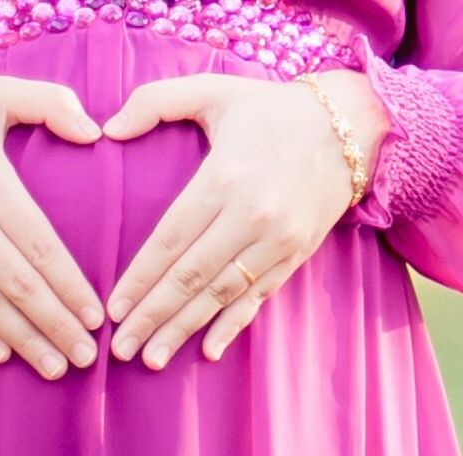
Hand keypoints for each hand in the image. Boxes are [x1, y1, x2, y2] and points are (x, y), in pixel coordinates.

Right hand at [0, 76, 105, 379]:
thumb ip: (50, 104)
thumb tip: (95, 131)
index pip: (41, 247)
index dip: (71, 286)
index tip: (95, 316)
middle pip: (19, 285)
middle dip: (55, 325)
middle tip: (85, 357)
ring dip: (21, 339)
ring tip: (53, 367)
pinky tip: (1, 354)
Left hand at [100, 70, 389, 368]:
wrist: (355, 127)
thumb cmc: (272, 108)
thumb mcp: (213, 90)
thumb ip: (155, 102)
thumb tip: (107, 129)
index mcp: (225, 178)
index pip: (171, 239)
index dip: (140, 277)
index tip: (113, 308)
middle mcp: (252, 215)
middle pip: (191, 277)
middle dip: (152, 316)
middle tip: (119, 349)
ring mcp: (278, 240)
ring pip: (221, 294)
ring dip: (184, 329)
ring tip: (151, 358)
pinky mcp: (296, 255)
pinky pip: (258, 297)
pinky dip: (233, 326)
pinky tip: (207, 351)